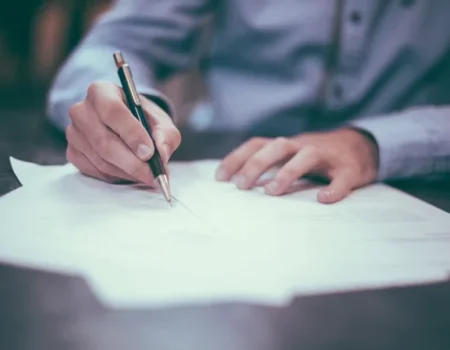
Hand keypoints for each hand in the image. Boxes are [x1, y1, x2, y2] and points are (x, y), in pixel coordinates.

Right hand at [66, 82, 180, 184]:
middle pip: (104, 141)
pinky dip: (117, 176)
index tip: (149, 153)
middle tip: (153, 174)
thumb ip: (165, 135)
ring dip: (128, 172)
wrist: (128, 126)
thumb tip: (161, 154)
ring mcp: (74, 133)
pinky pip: (96, 171)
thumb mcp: (161, 122)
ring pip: (101, 160)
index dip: (131, 134)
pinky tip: (131, 173)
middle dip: (132, 162)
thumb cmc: (143, 120)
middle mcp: (82, 110)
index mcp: (101, 92)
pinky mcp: (73, 152)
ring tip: (147, 175)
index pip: (112, 111)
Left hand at [215, 128, 378, 202]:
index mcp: (287, 145)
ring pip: (306, 156)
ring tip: (272, 192)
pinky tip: (324, 199)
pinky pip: (342, 177)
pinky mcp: (349, 169)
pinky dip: (334, 188)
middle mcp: (303, 146)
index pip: (257, 144)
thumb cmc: (316, 157)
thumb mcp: (290, 156)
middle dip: (256, 164)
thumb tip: (238, 183)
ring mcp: (327, 156)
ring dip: (287, 172)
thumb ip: (269, 165)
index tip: (220, 178)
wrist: (360, 146)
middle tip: (241, 186)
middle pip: (277, 147)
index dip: (237, 158)